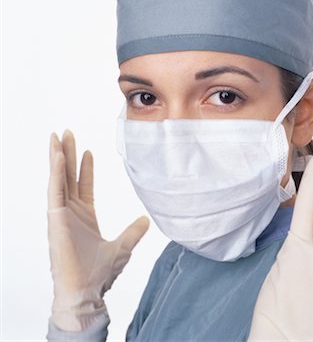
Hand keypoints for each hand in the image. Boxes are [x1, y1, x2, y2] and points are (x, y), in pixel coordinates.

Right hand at [47, 130, 148, 331]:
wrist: (87, 291)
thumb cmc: (99, 274)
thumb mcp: (124, 247)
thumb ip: (134, 232)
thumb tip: (145, 219)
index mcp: (85, 217)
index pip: (83, 185)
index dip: (85, 168)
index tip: (88, 150)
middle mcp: (71, 212)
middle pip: (68, 176)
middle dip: (68, 154)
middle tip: (66, 133)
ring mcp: (62, 215)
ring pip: (58, 179)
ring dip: (57, 156)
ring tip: (57, 135)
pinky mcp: (56, 220)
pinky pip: (55, 191)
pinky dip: (56, 173)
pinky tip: (58, 156)